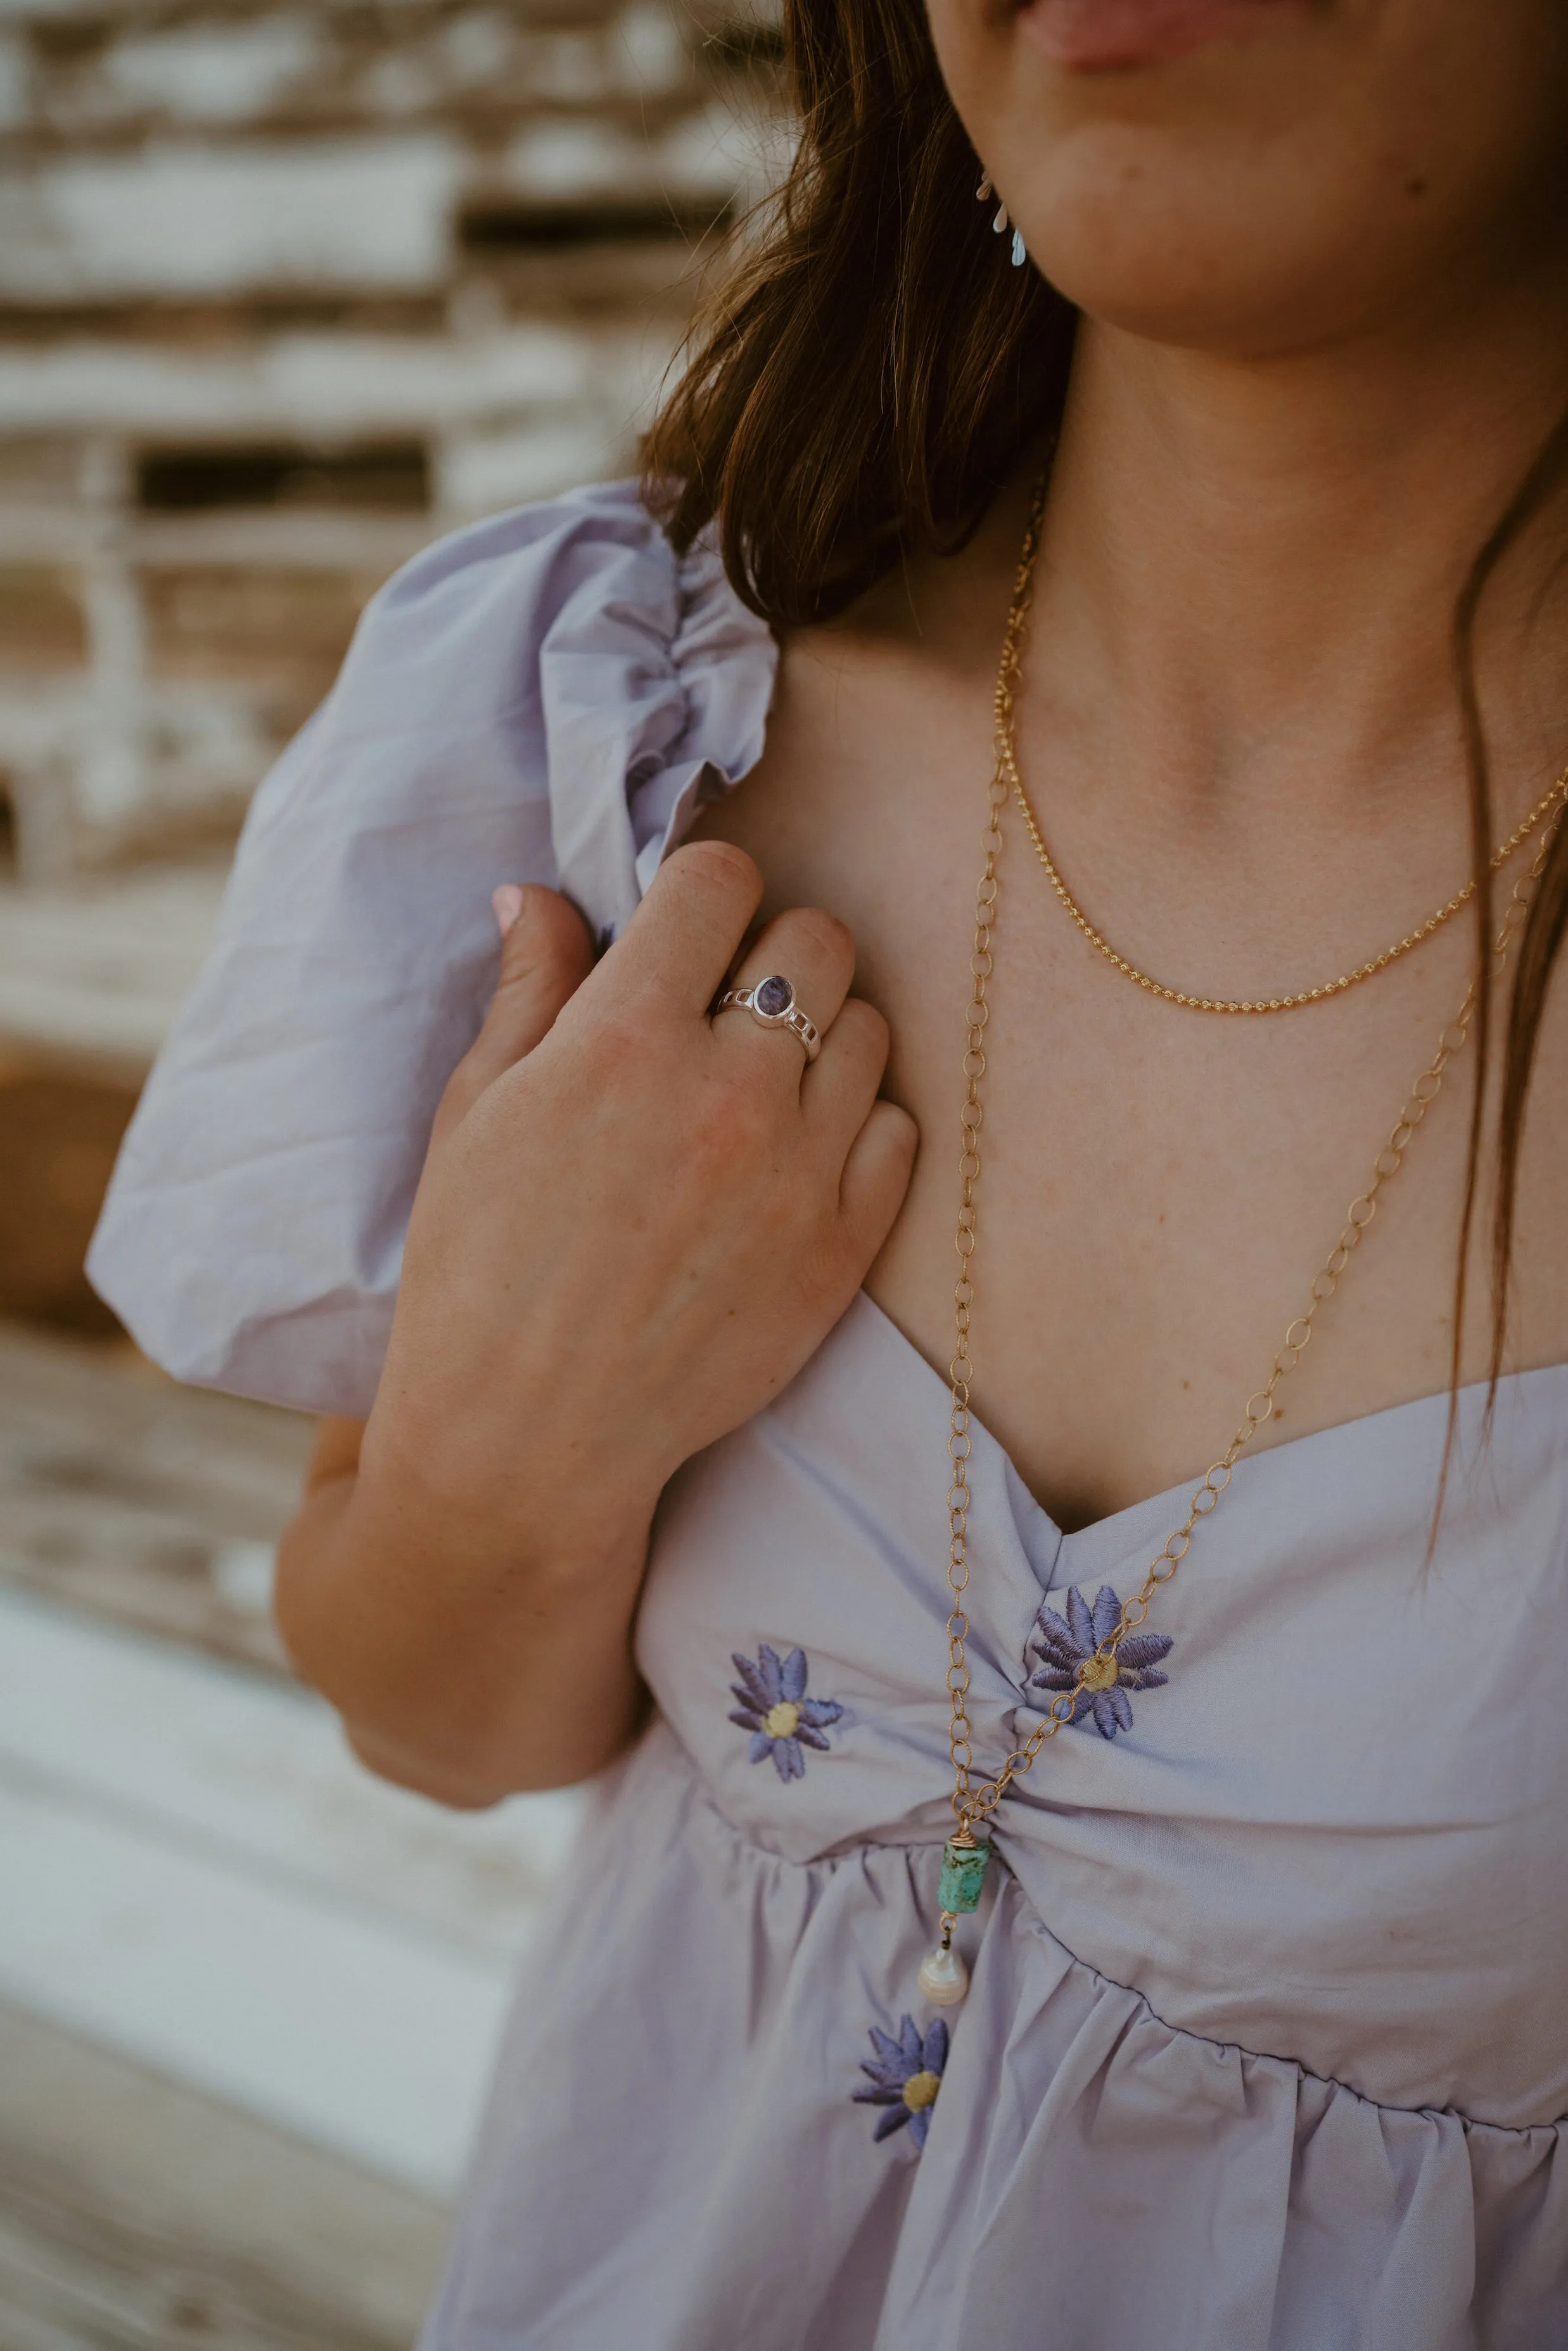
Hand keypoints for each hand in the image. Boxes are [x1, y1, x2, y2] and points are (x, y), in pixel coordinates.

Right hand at [362, 841, 917, 1578]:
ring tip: (762, 1083)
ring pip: (869, 1028)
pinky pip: (898, 1130)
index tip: (683, 933)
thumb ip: (526, 991)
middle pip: (817, 938)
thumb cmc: (477, 1270)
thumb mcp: (474, 1114)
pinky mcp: (840, 1248)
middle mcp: (726, 1093)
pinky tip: (797, 1152)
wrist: (528, 1440)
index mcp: (622, 1041)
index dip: (702, 892)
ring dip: (821, 1034)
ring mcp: (796, 1173)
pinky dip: (858, 1124)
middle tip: (727, 1006)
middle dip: (770, 951)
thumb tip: (539, 893)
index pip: (720, 882)